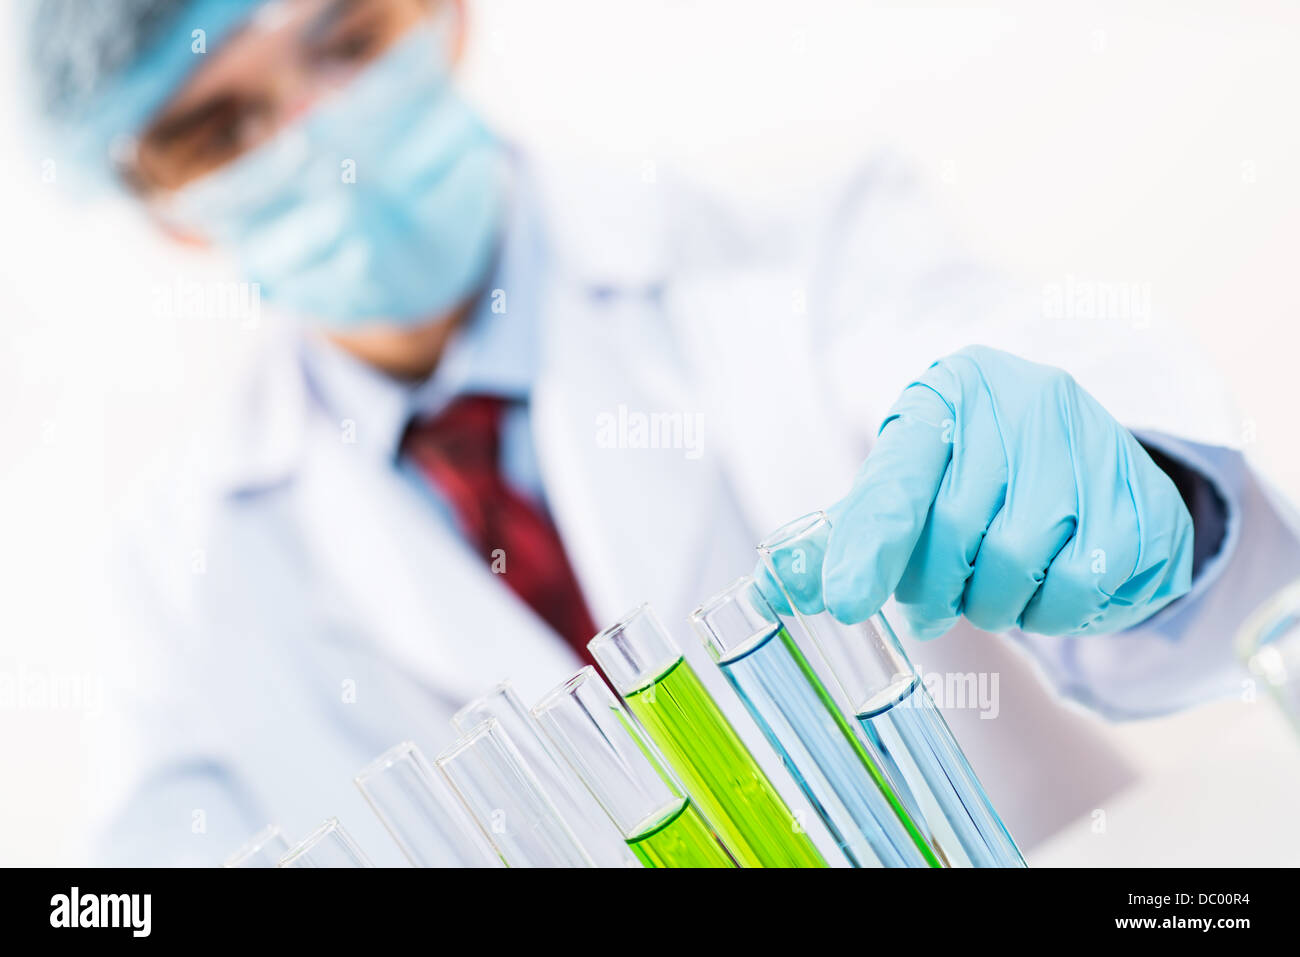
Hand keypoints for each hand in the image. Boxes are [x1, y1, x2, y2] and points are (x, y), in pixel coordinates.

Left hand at [819, 345, 1192, 637]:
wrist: (1087, 456)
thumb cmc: (975, 473)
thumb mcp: (910, 482)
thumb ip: (846, 534)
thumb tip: (777, 590)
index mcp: (949, 393)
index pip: (899, 477)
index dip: (869, 545)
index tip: (844, 602)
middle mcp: (1025, 403)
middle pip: (957, 531)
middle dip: (934, 588)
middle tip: (929, 607)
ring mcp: (1093, 445)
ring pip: (1018, 561)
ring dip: (993, 603)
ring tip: (989, 591)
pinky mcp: (1142, 498)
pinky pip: (1080, 585)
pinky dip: (1050, 611)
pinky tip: (1045, 590)